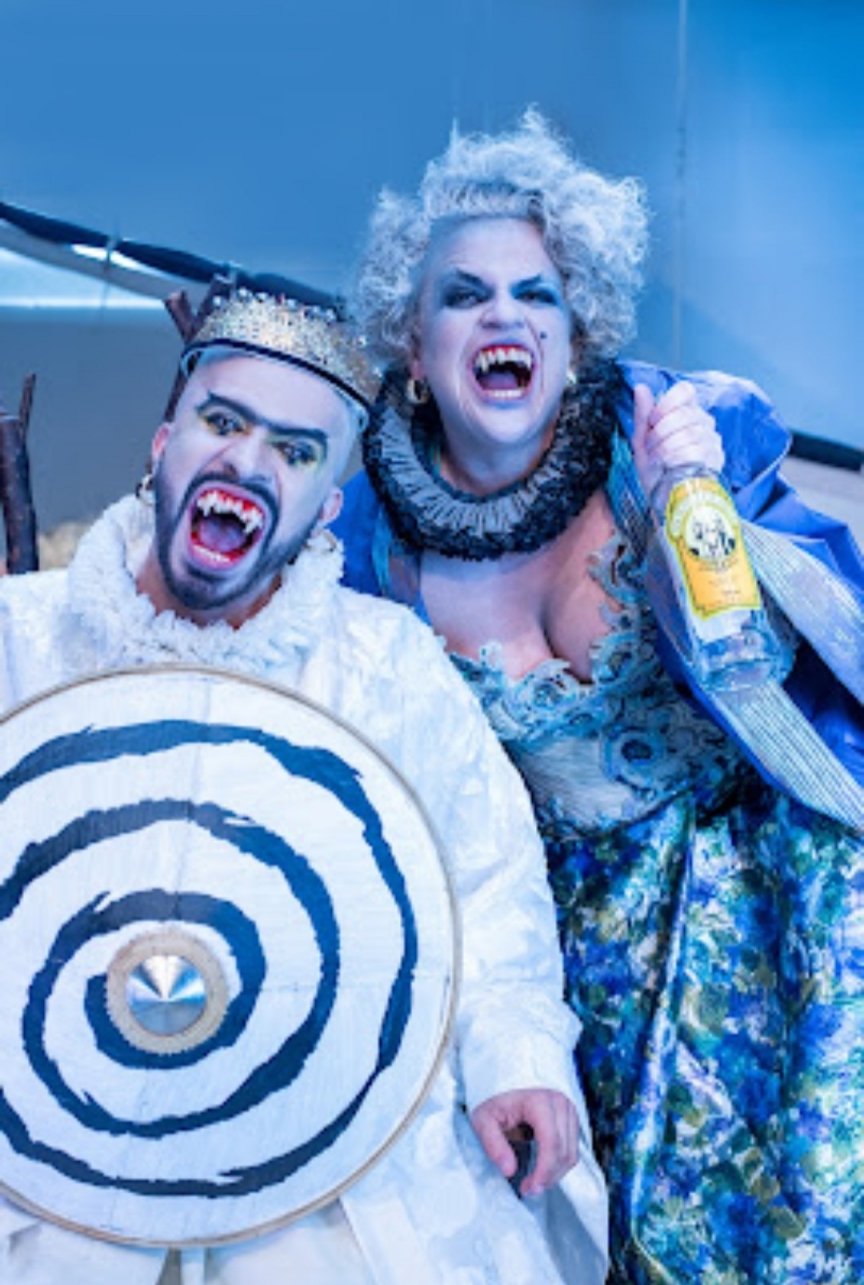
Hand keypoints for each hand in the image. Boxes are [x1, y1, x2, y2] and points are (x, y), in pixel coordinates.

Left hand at [470, 1088, 578, 1196]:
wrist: (504, 1086)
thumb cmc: (494, 1104)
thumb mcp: (482, 1121)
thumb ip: (493, 1144)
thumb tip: (509, 1170)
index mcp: (539, 1102)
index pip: (551, 1143)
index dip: (544, 1170)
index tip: (529, 1188)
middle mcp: (560, 1103)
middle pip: (564, 1151)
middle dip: (547, 1177)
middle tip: (527, 1190)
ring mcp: (568, 1111)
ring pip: (571, 1154)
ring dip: (554, 1175)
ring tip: (533, 1183)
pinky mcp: (571, 1120)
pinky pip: (571, 1151)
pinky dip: (558, 1167)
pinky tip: (542, 1171)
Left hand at [632, 381, 723, 497]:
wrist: (663, 499)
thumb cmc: (655, 470)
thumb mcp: (642, 441)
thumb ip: (642, 415)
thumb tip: (640, 388)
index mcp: (686, 412)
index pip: (685, 391)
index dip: (667, 403)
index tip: (652, 421)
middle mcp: (703, 423)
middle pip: (684, 413)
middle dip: (660, 432)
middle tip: (651, 447)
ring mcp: (712, 441)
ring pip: (690, 432)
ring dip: (666, 447)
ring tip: (658, 459)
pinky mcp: (716, 459)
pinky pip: (696, 451)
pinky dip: (676, 458)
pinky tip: (669, 466)